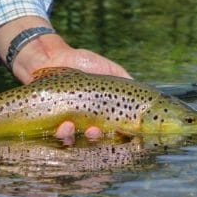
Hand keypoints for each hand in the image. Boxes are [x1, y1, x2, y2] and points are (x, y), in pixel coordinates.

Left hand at [0, 16, 131, 139]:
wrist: (52, 56)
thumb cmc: (81, 62)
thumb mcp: (108, 68)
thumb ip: (124, 80)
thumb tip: (144, 97)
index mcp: (102, 111)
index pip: (115, 129)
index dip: (120, 136)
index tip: (124, 137)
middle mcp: (88, 120)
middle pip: (97, 138)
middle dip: (97, 138)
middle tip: (95, 130)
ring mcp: (70, 122)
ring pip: (77, 140)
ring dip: (78, 138)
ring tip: (75, 127)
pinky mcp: (53, 122)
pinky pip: (59, 135)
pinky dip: (62, 134)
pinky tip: (63, 126)